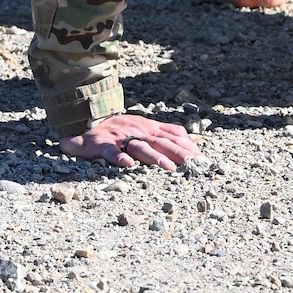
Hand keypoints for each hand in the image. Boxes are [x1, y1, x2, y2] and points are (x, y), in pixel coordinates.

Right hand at [58, 114, 201, 170]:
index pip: (173, 136)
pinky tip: (127, 165)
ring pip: (139, 147)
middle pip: (161, 142)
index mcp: (149, 128)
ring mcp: (121, 137)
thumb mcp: (144, 127)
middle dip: (179, 153)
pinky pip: (111, 151)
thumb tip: (190, 141)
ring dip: (154, 157)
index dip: (188, 147)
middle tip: (194, 165)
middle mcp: (138, 131)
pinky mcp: (102, 144)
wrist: (88, 126)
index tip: (203, 160)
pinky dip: (119, 157)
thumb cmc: (121, 130)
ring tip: (167, 167)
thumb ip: (165, 132)